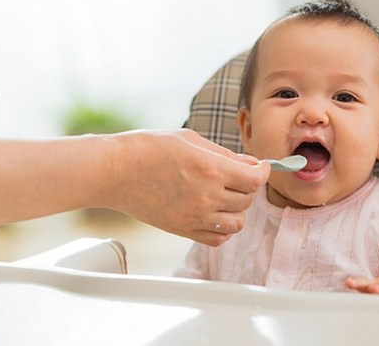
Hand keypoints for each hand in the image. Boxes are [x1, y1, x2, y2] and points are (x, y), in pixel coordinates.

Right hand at [102, 129, 270, 245]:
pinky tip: (216, 213)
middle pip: (248, 199)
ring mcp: (195, 217)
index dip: (263, 171)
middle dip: (249, 186)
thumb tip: (250, 163)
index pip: (254, 179)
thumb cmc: (148, 148)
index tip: (261, 167)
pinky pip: (218, 238)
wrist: (115, 171)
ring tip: (227, 195)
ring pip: (237, 222)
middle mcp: (207, 196)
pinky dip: (224, 229)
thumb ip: (224, 153)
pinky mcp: (183, 230)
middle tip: (239, 175)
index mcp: (210, 168)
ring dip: (238, 208)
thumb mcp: (190, 139)